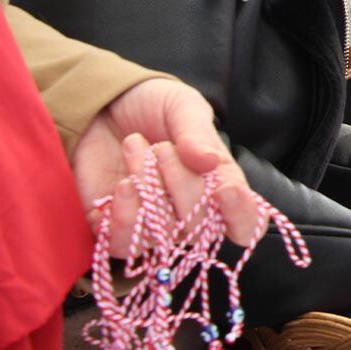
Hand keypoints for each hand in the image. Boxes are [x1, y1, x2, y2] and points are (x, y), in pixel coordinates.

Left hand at [71, 79, 258, 253]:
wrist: (103, 105)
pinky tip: (122, 184)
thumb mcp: (183, 106)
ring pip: (161, 235)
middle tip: (162, 148)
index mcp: (221, 183)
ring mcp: (154, 223)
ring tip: (135, 148)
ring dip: (148, 192)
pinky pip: (124, 243)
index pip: (247, 220)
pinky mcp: (116, 226)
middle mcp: (192, 211)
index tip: (225, 190)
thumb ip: (197, 134)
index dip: (241, 215)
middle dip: (183, 185)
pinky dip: (123, 217)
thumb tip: (209, 161)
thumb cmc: (153, 106)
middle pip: (201, 229)